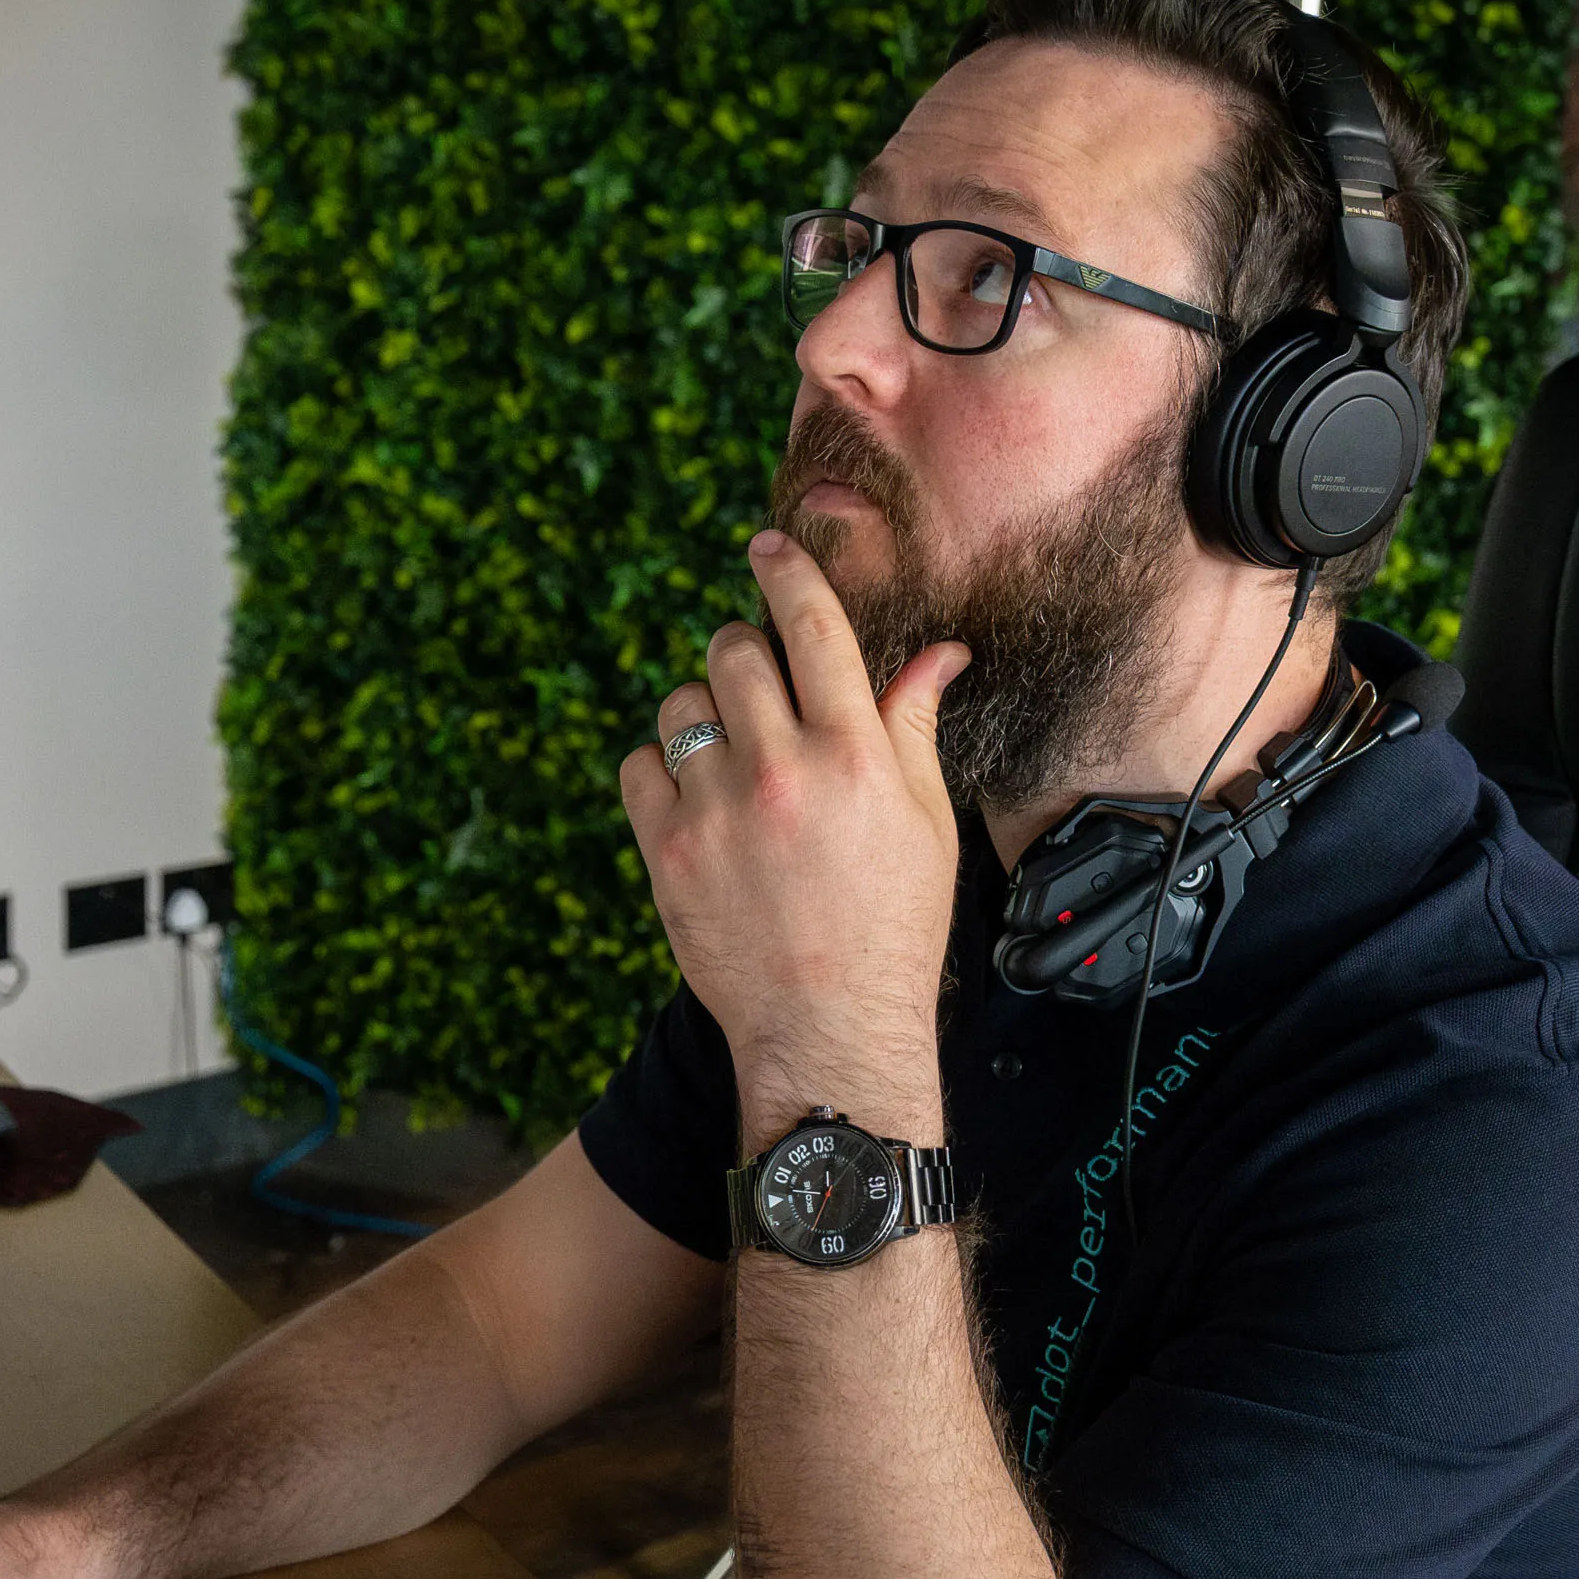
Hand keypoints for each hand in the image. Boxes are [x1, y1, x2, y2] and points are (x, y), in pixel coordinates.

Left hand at [618, 530, 965, 1142]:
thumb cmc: (890, 926)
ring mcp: (717, 810)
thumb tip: (940, 652)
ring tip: (731, 763)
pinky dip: (660, 773)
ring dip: (701, 715)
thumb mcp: (925, 823)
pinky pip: (639, 766)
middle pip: (734, 651)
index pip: (813, 626)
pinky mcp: (666, 851)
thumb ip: (912, 727)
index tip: (766, 548)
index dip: (785, 572)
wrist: (829, 1030)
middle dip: (743, 654)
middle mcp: (784, 771)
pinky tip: (697, 805)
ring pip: (680, 704)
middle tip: (758, 691)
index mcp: (857, 756)